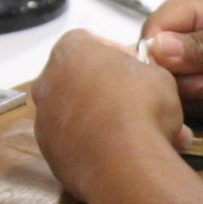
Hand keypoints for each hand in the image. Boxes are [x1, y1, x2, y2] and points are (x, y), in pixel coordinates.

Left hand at [30, 30, 190, 200]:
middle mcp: (48, 81)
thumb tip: (146, 82)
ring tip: (134, 134)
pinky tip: (118, 152)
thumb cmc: (141, 108)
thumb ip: (144, 71)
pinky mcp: (48, 151)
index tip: (135, 68)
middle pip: (77, 77)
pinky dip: (90, 143)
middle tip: (135, 100)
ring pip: (74, 112)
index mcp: (71, 51)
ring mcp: (44, 118)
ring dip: (98, 117)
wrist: (124, 162)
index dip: (116, 53)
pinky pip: (72, 140)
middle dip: (104, 86)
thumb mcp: (159, 75)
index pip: (89, 41)